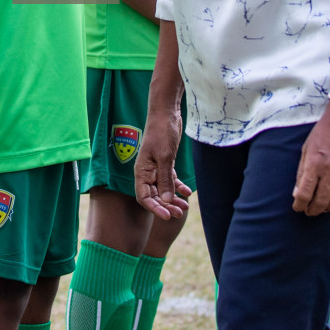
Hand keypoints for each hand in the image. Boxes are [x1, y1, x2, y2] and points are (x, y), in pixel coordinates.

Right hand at [135, 104, 191, 220]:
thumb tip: (166, 200)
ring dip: (173, 199)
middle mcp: (147, 172)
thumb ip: (165, 179)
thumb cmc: (161, 132)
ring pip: (164, 190)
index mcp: (141, 172)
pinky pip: (170, 180)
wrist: (166, 113)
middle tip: (180, 213)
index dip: (155, 208)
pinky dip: (178, 187)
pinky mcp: (165, 163)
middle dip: (166, 206)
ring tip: (185, 207)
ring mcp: (156, 168)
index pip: (144, 197)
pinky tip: (187, 193)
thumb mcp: (165, 157)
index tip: (168, 216)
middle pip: (154, 196)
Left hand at [292, 106, 329, 215]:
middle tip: (310, 212)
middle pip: (321, 201)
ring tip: (325, 207)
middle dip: (313, 210)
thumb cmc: (324, 131)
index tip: (298, 208)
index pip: (304, 194)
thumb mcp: (307, 148)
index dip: (299, 205)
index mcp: (314, 163)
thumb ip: (301, 171)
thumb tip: (297, 193)